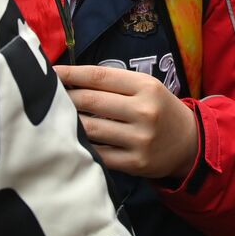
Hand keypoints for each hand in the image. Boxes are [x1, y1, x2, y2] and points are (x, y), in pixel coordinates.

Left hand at [54, 63, 198, 180]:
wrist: (189, 144)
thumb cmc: (159, 109)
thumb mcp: (146, 88)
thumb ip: (114, 84)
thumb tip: (70, 80)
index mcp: (146, 86)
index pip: (99, 76)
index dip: (71, 74)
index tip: (50, 72)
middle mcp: (144, 111)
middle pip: (90, 101)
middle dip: (64, 97)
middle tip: (45, 95)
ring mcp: (140, 139)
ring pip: (90, 128)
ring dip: (68, 122)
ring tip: (53, 117)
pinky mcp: (134, 163)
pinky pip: (98, 153)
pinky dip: (82, 145)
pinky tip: (71, 140)